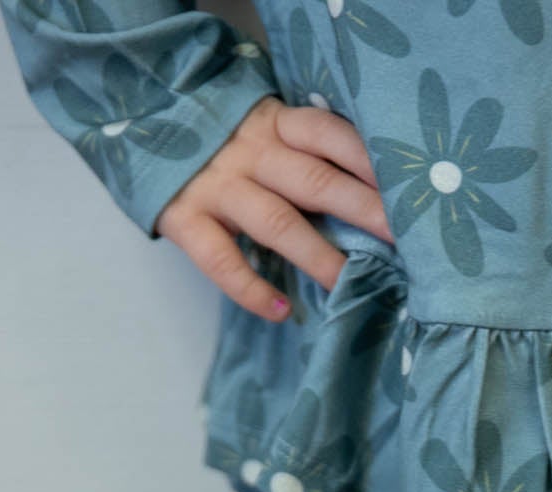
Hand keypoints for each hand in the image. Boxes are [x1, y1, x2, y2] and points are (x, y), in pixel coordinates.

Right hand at [154, 96, 393, 322]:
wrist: (140, 120)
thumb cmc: (222, 139)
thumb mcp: (263, 128)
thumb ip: (303, 151)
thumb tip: (372, 197)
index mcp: (275, 123)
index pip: (329, 134)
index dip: (370, 161)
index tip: (410, 190)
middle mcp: (249, 150)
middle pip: (316, 181)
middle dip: (364, 211)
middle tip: (404, 240)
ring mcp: (217, 185)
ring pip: (277, 222)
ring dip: (318, 256)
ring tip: (350, 284)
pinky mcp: (185, 218)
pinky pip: (221, 260)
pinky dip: (251, 289)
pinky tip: (281, 312)